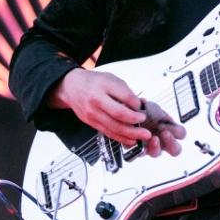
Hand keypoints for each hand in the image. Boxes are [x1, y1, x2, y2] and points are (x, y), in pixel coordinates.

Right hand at [50, 68, 185, 155]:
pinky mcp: (91, 123)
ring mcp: (92, 113)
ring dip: (130, 134)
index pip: (125, 96)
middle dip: (135, 122)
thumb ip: (126, 92)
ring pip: (113, 127)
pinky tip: (131, 140)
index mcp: (103, 86)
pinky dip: (120, 138)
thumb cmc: (94, 82)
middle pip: (119, 114)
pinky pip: (108, 133)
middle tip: (146, 126)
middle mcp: (96, 100)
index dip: (137, 104)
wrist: (72, 87)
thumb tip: (140, 105)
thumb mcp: (111, 79)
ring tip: (143, 136)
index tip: (142, 107)